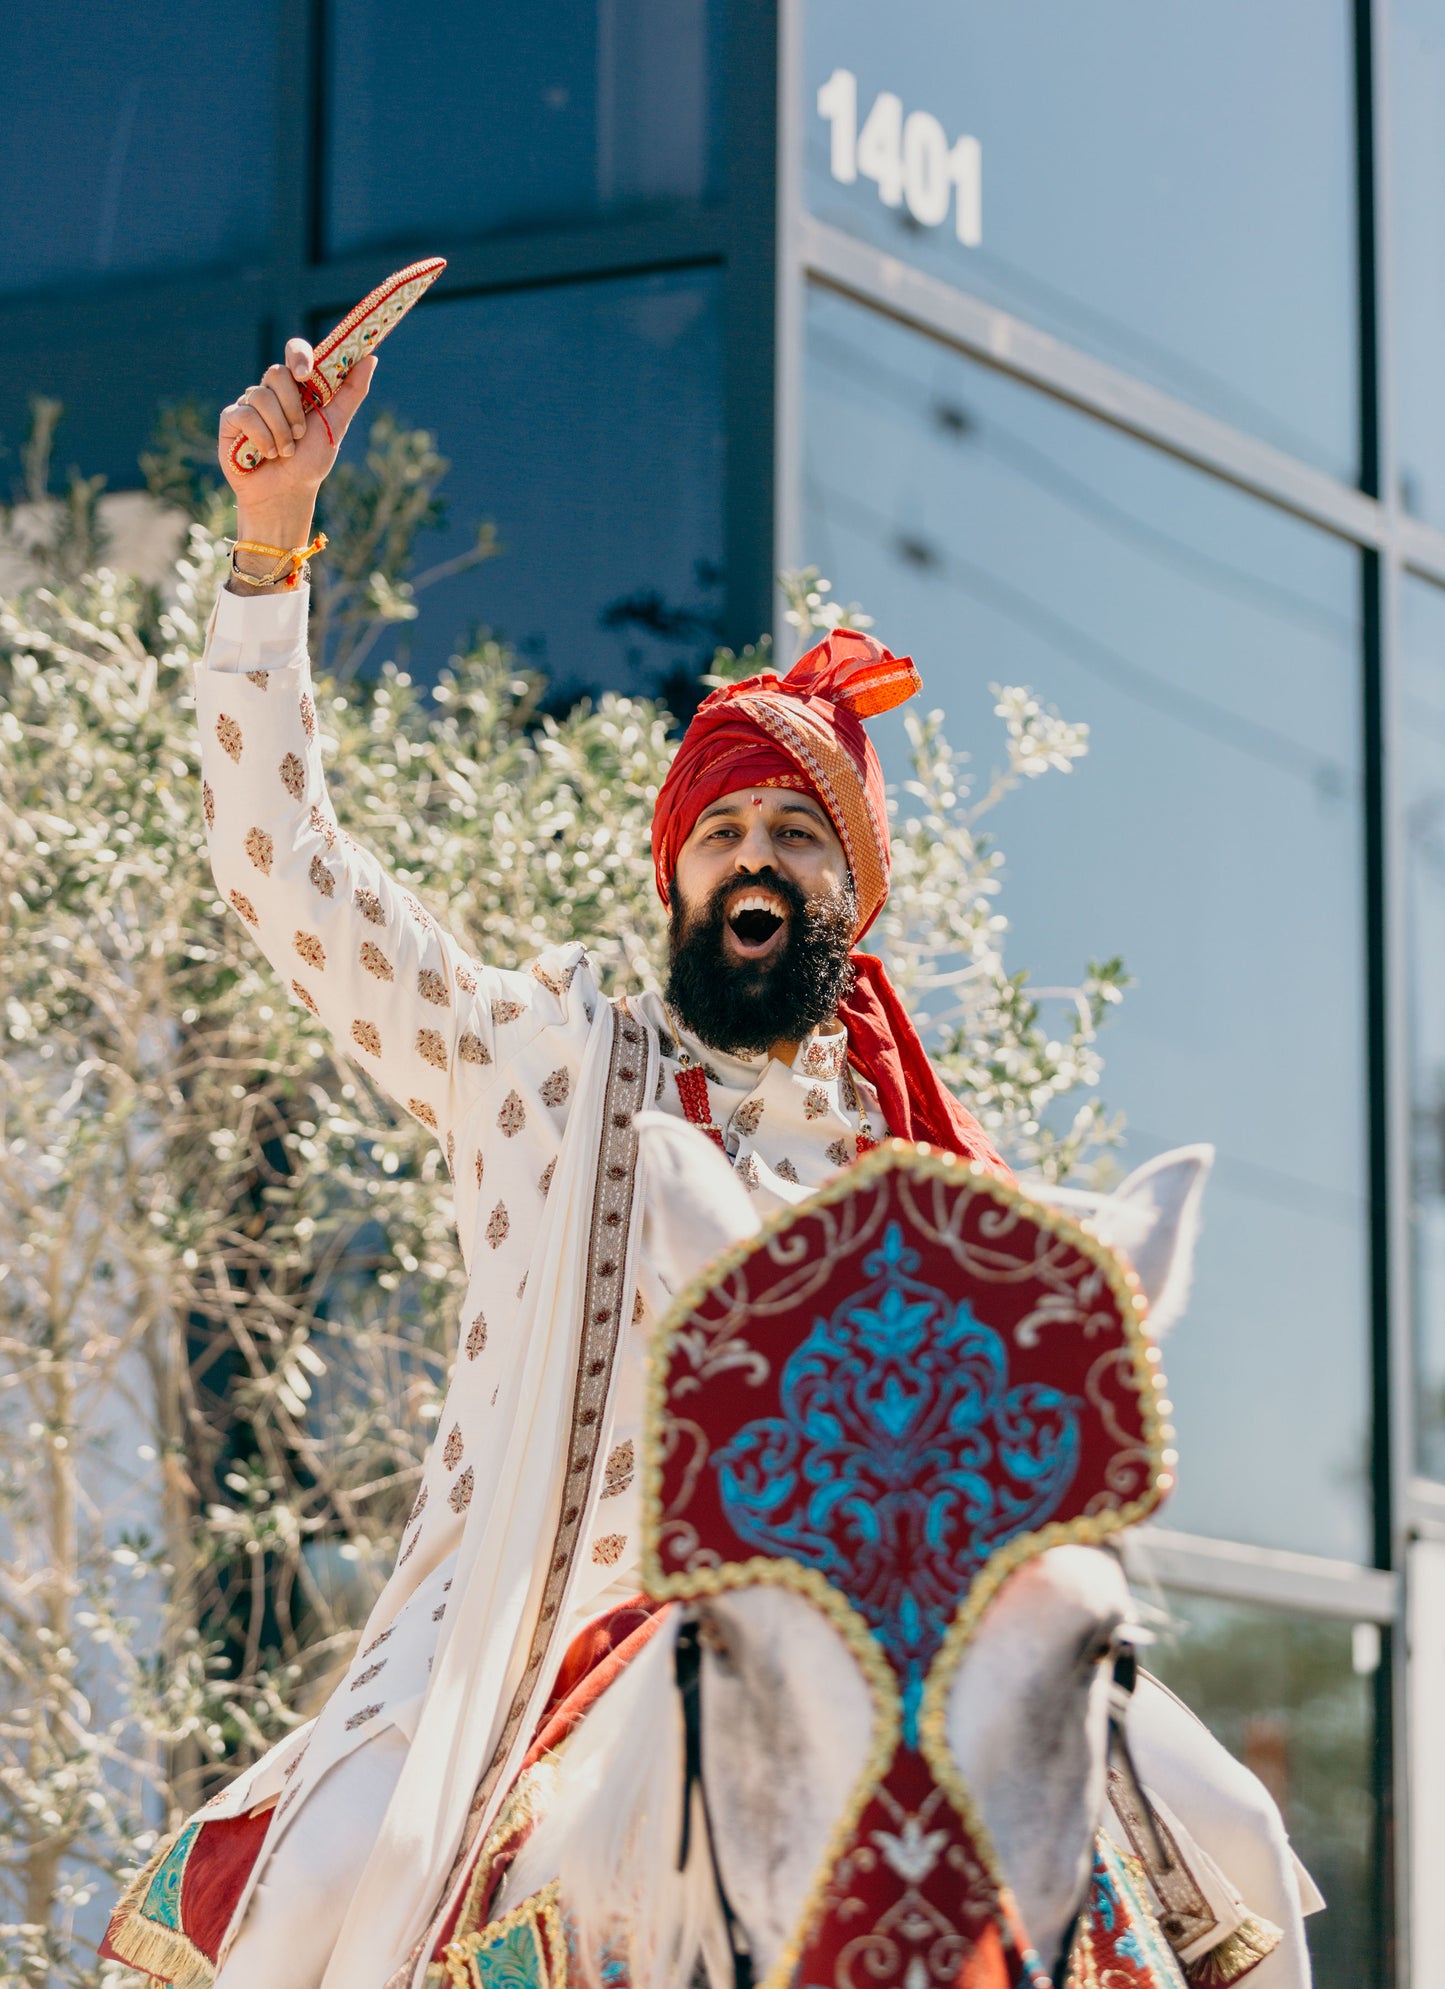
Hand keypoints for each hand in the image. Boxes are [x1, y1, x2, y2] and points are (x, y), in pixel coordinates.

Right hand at [218, 338, 376, 546]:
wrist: (287, 493)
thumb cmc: (311, 461)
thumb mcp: (336, 425)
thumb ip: (352, 392)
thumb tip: (370, 358)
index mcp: (298, 387)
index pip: (295, 352)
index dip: (298, 355)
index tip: (305, 374)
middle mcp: (272, 391)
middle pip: (277, 373)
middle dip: (293, 408)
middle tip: (300, 434)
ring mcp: (250, 403)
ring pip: (261, 396)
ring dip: (280, 430)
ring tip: (285, 452)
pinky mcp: (232, 419)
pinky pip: (245, 415)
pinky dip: (262, 439)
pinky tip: (266, 455)